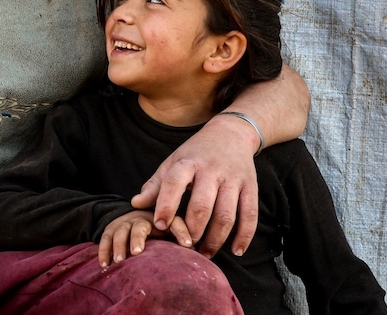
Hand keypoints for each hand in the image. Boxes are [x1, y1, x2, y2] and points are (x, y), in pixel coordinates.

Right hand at [98, 210, 191, 267]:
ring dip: (119, 246)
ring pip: (120, 232)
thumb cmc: (159, 230)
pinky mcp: (111, 229)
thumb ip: (182, 239)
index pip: (173, 222)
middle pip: (139, 226)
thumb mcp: (171, 232)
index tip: (188, 245)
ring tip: (120, 261)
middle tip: (138, 252)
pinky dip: (104, 251)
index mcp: (162, 219)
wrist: (133, 213)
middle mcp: (142, 218)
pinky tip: (105, 264)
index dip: (181, 231)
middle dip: (138, 239)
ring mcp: (125, 223)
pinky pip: (105, 238)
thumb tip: (199, 252)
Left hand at [130, 115, 258, 256]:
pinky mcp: (251, 187)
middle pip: (202, 205)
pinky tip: (236, 250)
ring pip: (226, 215)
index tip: (160, 226)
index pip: (174, 183)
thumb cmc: (196, 153)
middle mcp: (211, 170)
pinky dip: (245, 235)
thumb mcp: (173, 162)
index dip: (166, 205)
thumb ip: (156, 185)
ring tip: (205, 253)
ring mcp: (233, 179)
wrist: (231, 133)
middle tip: (185, 246)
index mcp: (187, 162)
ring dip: (215, 238)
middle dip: (193, 230)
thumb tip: (135, 204)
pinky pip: (250, 215)